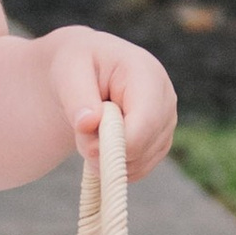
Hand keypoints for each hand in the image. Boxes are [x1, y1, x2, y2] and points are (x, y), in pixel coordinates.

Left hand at [40, 26, 178, 179]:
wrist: (87, 70)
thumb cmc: (78, 66)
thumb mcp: (68, 72)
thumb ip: (77, 99)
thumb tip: (88, 124)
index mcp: (146, 73)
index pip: (146, 121)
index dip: (119, 143)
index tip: (87, 148)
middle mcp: (165, 97)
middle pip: (145, 145)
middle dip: (108, 153)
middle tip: (82, 140)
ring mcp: (167, 120)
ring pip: (143, 161)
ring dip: (110, 160)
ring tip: (90, 136)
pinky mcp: (161, 139)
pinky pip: (141, 168)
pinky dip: (117, 166)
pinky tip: (101, 146)